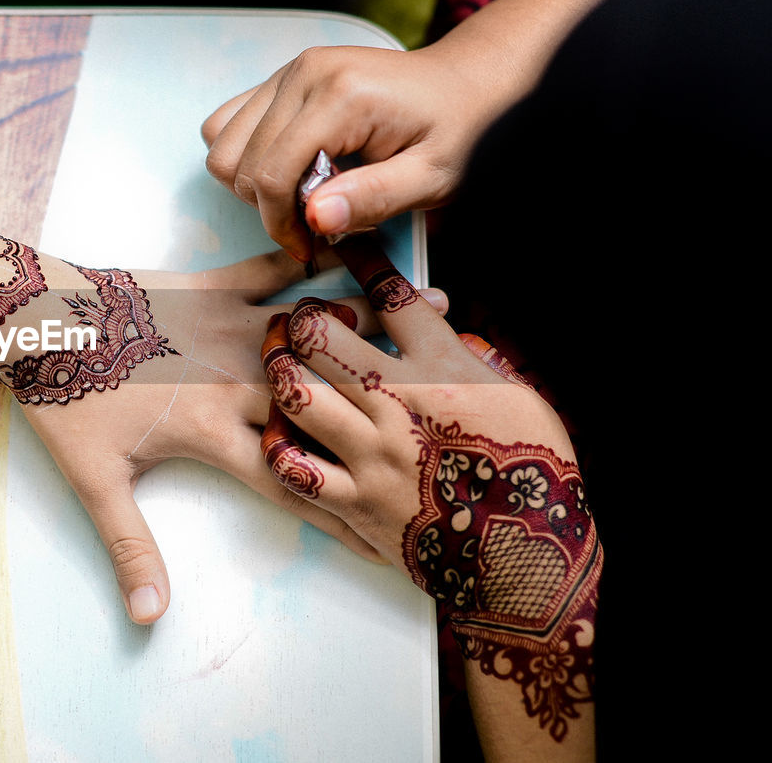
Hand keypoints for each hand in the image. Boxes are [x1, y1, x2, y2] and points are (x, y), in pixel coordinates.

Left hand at [0, 238, 449, 623]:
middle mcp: (234, 379)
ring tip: (432, 328)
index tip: (391, 530)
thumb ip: (131, 549)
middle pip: (321, 405)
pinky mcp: (212, 284)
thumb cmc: (65, 400)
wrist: (33, 321)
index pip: (291, 481)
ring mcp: (228, 327)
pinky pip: (274, 270)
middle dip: (382, 418)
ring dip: (369, 336)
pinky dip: (314, 259)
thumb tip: (149, 618)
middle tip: (446, 421)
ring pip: (313, 334)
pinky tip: (357, 244)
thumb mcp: (96, 482)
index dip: (342, 510)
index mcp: (212, 431)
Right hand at [201, 0, 606, 262]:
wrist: (469, 83)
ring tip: (303, 194)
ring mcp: (290, 70)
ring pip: (221, 142)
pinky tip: (293, 169)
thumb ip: (373, 198)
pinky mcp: (283, 76)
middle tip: (316, 222)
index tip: (311, 248)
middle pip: (237, 163)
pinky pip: (228, 123)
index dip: (281, 226)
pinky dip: (248, 156)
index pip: (271, 176)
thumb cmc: (459, 131)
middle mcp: (304, 73)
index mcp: (341, 95)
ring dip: (253, 182)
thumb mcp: (433, 178)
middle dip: (268, 207)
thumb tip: (315, 219)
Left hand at [259, 234, 599, 758]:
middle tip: (295, 318)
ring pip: (297, 394)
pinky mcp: (354, 502)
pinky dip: (278, 445)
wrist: (526, 557)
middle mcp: (399, 404)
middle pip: (322, 338)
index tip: (345, 247)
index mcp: (444, 370)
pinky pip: (294, 467)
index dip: (364, 263)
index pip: (393, 297)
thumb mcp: (518, 397)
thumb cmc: (531, 472)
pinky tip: (275, 430)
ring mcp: (371, 454)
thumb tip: (447, 329)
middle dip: (299, 318)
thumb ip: (474, 358)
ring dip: (277, 369)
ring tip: (274, 360)